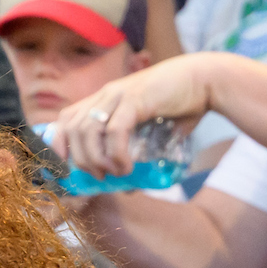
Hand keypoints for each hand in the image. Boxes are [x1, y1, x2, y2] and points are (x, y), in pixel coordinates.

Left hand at [57, 56, 220, 178]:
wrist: (207, 80)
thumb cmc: (179, 106)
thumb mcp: (146, 128)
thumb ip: (132, 150)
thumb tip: (126, 187)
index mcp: (102, 99)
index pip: (65, 120)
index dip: (58, 146)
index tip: (68, 170)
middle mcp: (105, 95)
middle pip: (71, 129)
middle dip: (79, 160)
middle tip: (98, 177)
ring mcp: (119, 94)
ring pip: (87, 130)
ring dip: (96, 159)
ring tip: (115, 174)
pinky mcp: (136, 99)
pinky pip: (115, 131)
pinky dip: (116, 154)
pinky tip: (127, 167)